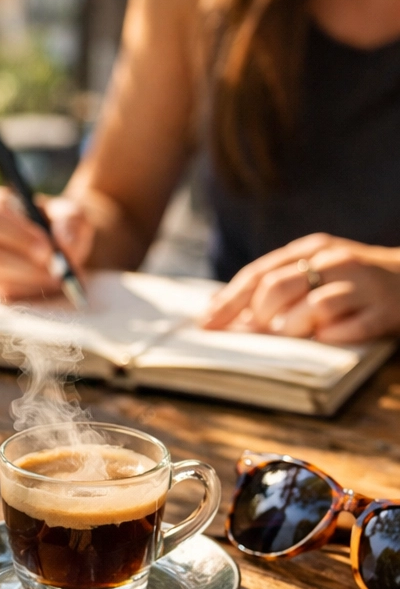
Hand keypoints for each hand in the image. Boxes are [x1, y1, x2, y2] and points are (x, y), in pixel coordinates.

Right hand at [0, 187, 93, 301]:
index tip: (48, 250)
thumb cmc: (59, 223)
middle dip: (24, 264)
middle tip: (56, 271)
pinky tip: (45, 283)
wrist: (56, 244)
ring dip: (30, 279)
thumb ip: (70, 223)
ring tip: (58, 277)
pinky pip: (0, 291)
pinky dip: (27, 290)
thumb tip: (64, 243)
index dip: (19, 236)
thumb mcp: (71, 215)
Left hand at [203, 234, 399, 342]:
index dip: (228, 302)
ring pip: (311, 308)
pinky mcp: (382, 310)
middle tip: (262, 331)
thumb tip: (214, 308)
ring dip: (294, 329)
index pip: (258, 274)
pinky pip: (347, 330)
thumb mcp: (310, 270)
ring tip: (297, 333)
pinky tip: (326, 339)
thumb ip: (268, 284)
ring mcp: (360, 285)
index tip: (206, 325)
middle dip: (260, 317)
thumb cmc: (348, 280)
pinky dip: (330, 338)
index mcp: (311, 249)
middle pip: (278, 289)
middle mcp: (334, 261)